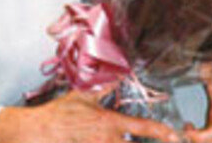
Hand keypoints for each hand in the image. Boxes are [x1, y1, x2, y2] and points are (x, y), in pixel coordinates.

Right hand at [0, 86, 180, 142]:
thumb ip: (103, 88)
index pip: (142, 126)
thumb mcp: (82, 96)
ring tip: (120, 140)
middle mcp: (107, 140)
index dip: (161, 132)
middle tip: (166, 142)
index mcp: (109, 123)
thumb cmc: (59, 114)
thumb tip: (118, 76)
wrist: (36, 131)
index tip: (175, 136)